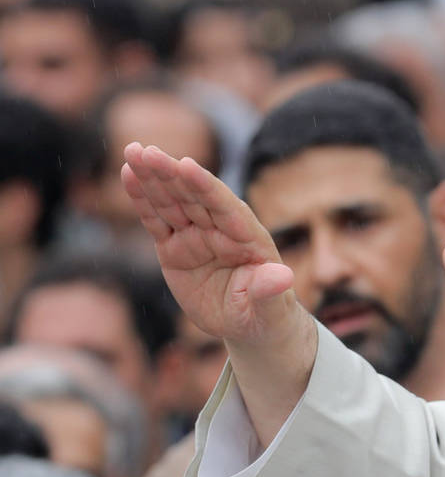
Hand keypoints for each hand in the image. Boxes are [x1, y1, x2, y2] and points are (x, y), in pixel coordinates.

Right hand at [122, 142, 316, 444]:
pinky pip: (157, 220)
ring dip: (152, 178)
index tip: (185, 165)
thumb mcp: (271, 308)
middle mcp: (222, 231)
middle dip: (171, 174)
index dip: (206, 187)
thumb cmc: (268, 314)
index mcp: (249, 238)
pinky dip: (142, 199)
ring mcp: (197, 237)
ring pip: (172, 202)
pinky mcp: (175, 248)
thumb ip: (270, 290)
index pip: (225, 207)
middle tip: (146, 151)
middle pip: (194, 197)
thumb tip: (282, 277)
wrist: (251, 325)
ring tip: (132, 152)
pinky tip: (128, 175)